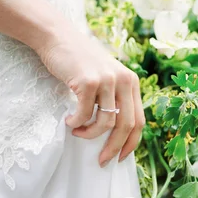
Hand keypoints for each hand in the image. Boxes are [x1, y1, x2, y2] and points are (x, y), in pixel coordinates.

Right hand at [39, 27, 144, 166]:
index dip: (131, 143)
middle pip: (125, 126)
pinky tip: (68, 121)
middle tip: (101, 160)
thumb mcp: (104, 77)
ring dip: (90, 134)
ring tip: (78, 132)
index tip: (120, 158)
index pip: (139, 120)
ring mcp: (107, 80)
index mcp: (131, 82)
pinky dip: (76, 123)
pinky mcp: (89, 81)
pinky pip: (84, 114)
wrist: (57, 37)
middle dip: (114, 148)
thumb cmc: (78, 62)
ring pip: (105, 123)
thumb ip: (113, 98)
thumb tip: (114, 134)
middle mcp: (124, 80)